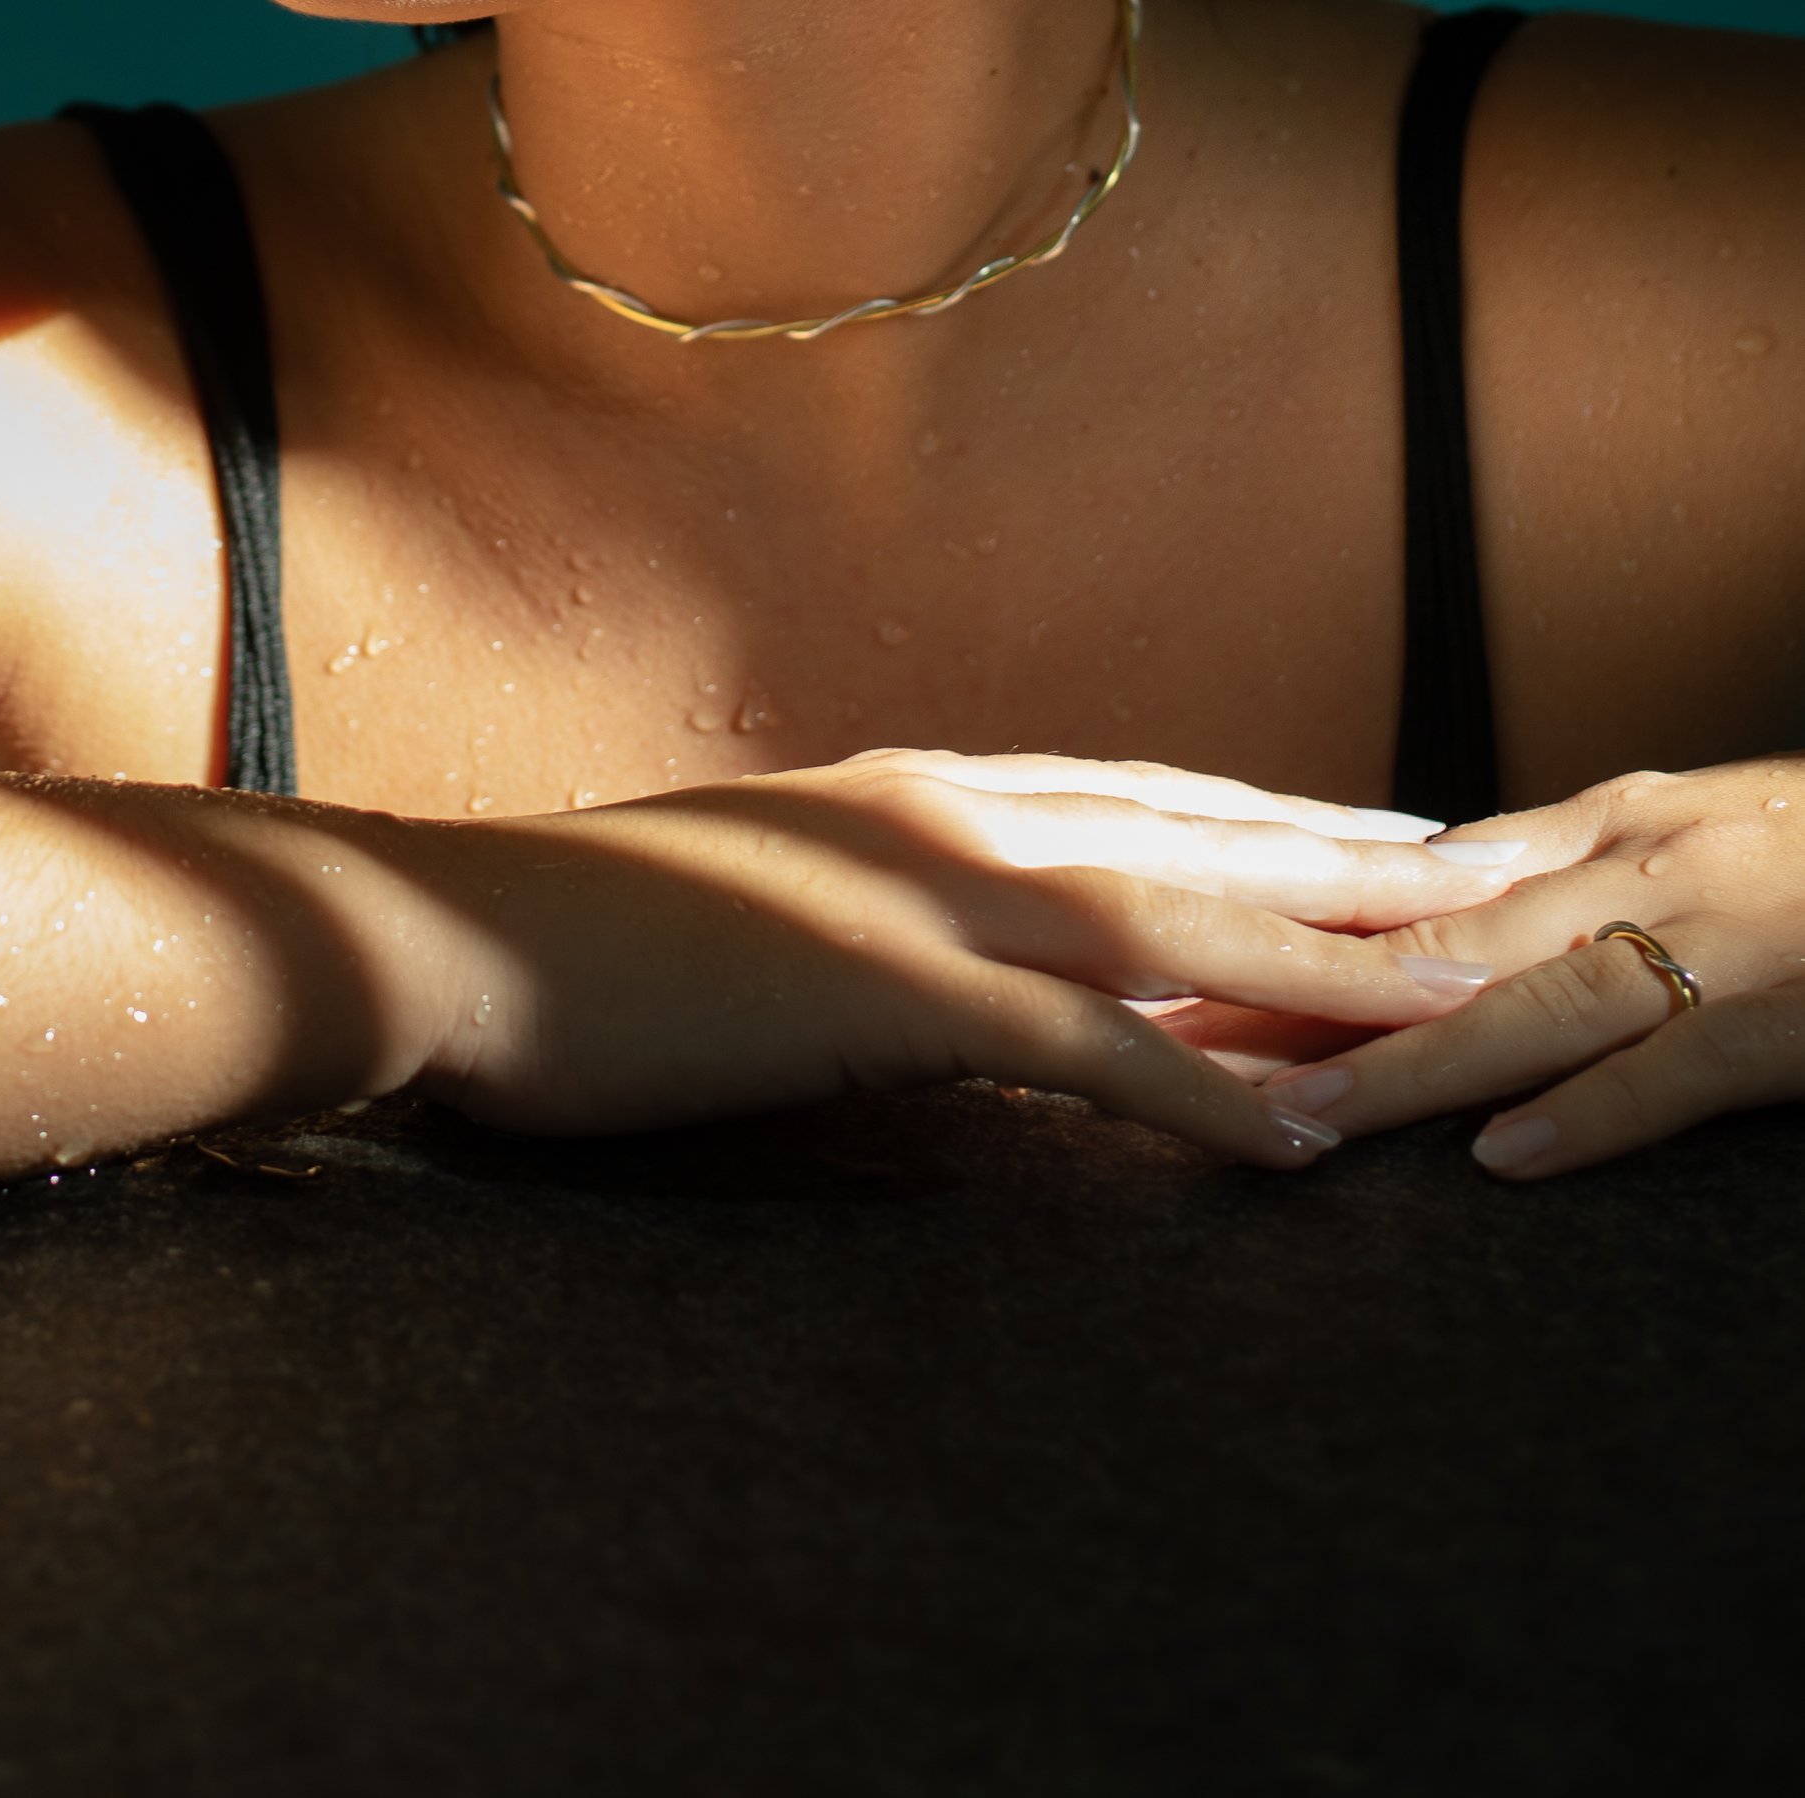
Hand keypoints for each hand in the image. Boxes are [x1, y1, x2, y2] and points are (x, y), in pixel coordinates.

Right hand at [391, 747, 1527, 1172]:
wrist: (448, 933)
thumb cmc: (579, 930)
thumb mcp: (754, 891)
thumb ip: (863, 900)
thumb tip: (943, 950)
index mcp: (905, 787)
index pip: (1130, 793)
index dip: (1263, 814)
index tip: (1374, 830)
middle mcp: (937, 815)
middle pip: (1187, 835)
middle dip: (1343, 866)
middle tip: (1483, 884)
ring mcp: (916, 895)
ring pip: (1173, 923)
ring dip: (1323, 966)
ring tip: (1454, 1000)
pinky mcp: (885, 994)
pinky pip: (1082, 1050)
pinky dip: (1199, 1096)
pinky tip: (1289, 1145)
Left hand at [1253, 759, 1804, 1176]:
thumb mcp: (1702, 823)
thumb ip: (1573, 852)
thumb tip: (1444, 874)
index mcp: (1622, 828)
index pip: (1438, 886)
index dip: (1315, 933)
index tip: (1207, 974)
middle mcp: (1652, 874)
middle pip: (1458, 940)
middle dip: (1319, 996)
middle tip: (1200, 1041)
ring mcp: (1727, 944)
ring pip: (1545, 999)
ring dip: (1414, 1061)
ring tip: (1301, 1110)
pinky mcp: (1803, 1022)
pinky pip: (1688, 1064)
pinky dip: (1594, 1107)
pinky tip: (1500, 1155)